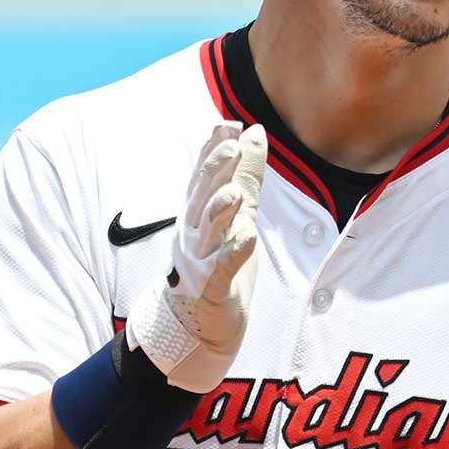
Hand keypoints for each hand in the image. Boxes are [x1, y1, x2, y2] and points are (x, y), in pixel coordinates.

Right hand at [123, 122, 268, 392]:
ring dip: (220, 210)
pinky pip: (221, 270)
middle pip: (202, 196)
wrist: (198, 323)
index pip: (204, 174)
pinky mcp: (211, 288)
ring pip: (208, 231)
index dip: (213, 149)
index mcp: (198, 212)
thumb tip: (254, 132)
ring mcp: (199, 260)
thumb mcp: (235, 213)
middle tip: (231, 149)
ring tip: (234, 193)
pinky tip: (246, 239)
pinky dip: (233, 254)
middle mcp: (194, 232)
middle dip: (215, 172)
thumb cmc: (216, 262)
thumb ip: (245, 174)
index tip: (228, 125)